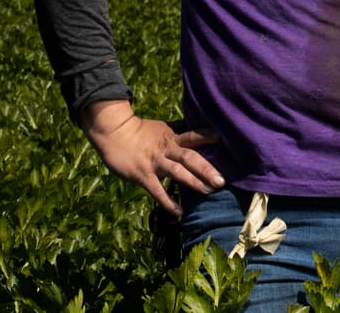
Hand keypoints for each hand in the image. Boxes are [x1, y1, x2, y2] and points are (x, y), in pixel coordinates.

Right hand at [78, 99, 223, 214]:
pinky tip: (178, 212)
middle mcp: (166, 149)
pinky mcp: (143, 175)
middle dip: (206, 168)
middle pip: (190, 157)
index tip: (225, 140)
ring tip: (208, 191)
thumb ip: (181, 132)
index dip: (208, 137)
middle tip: (222, 180)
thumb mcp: (163, 128)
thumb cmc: (141, 131)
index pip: (194, 135)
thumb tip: (203, 132)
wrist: (114, 133)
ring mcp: (155, 162)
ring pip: (177, 172)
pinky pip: (157, 190)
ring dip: (193, 182)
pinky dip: (167, 201)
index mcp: (173, 137)